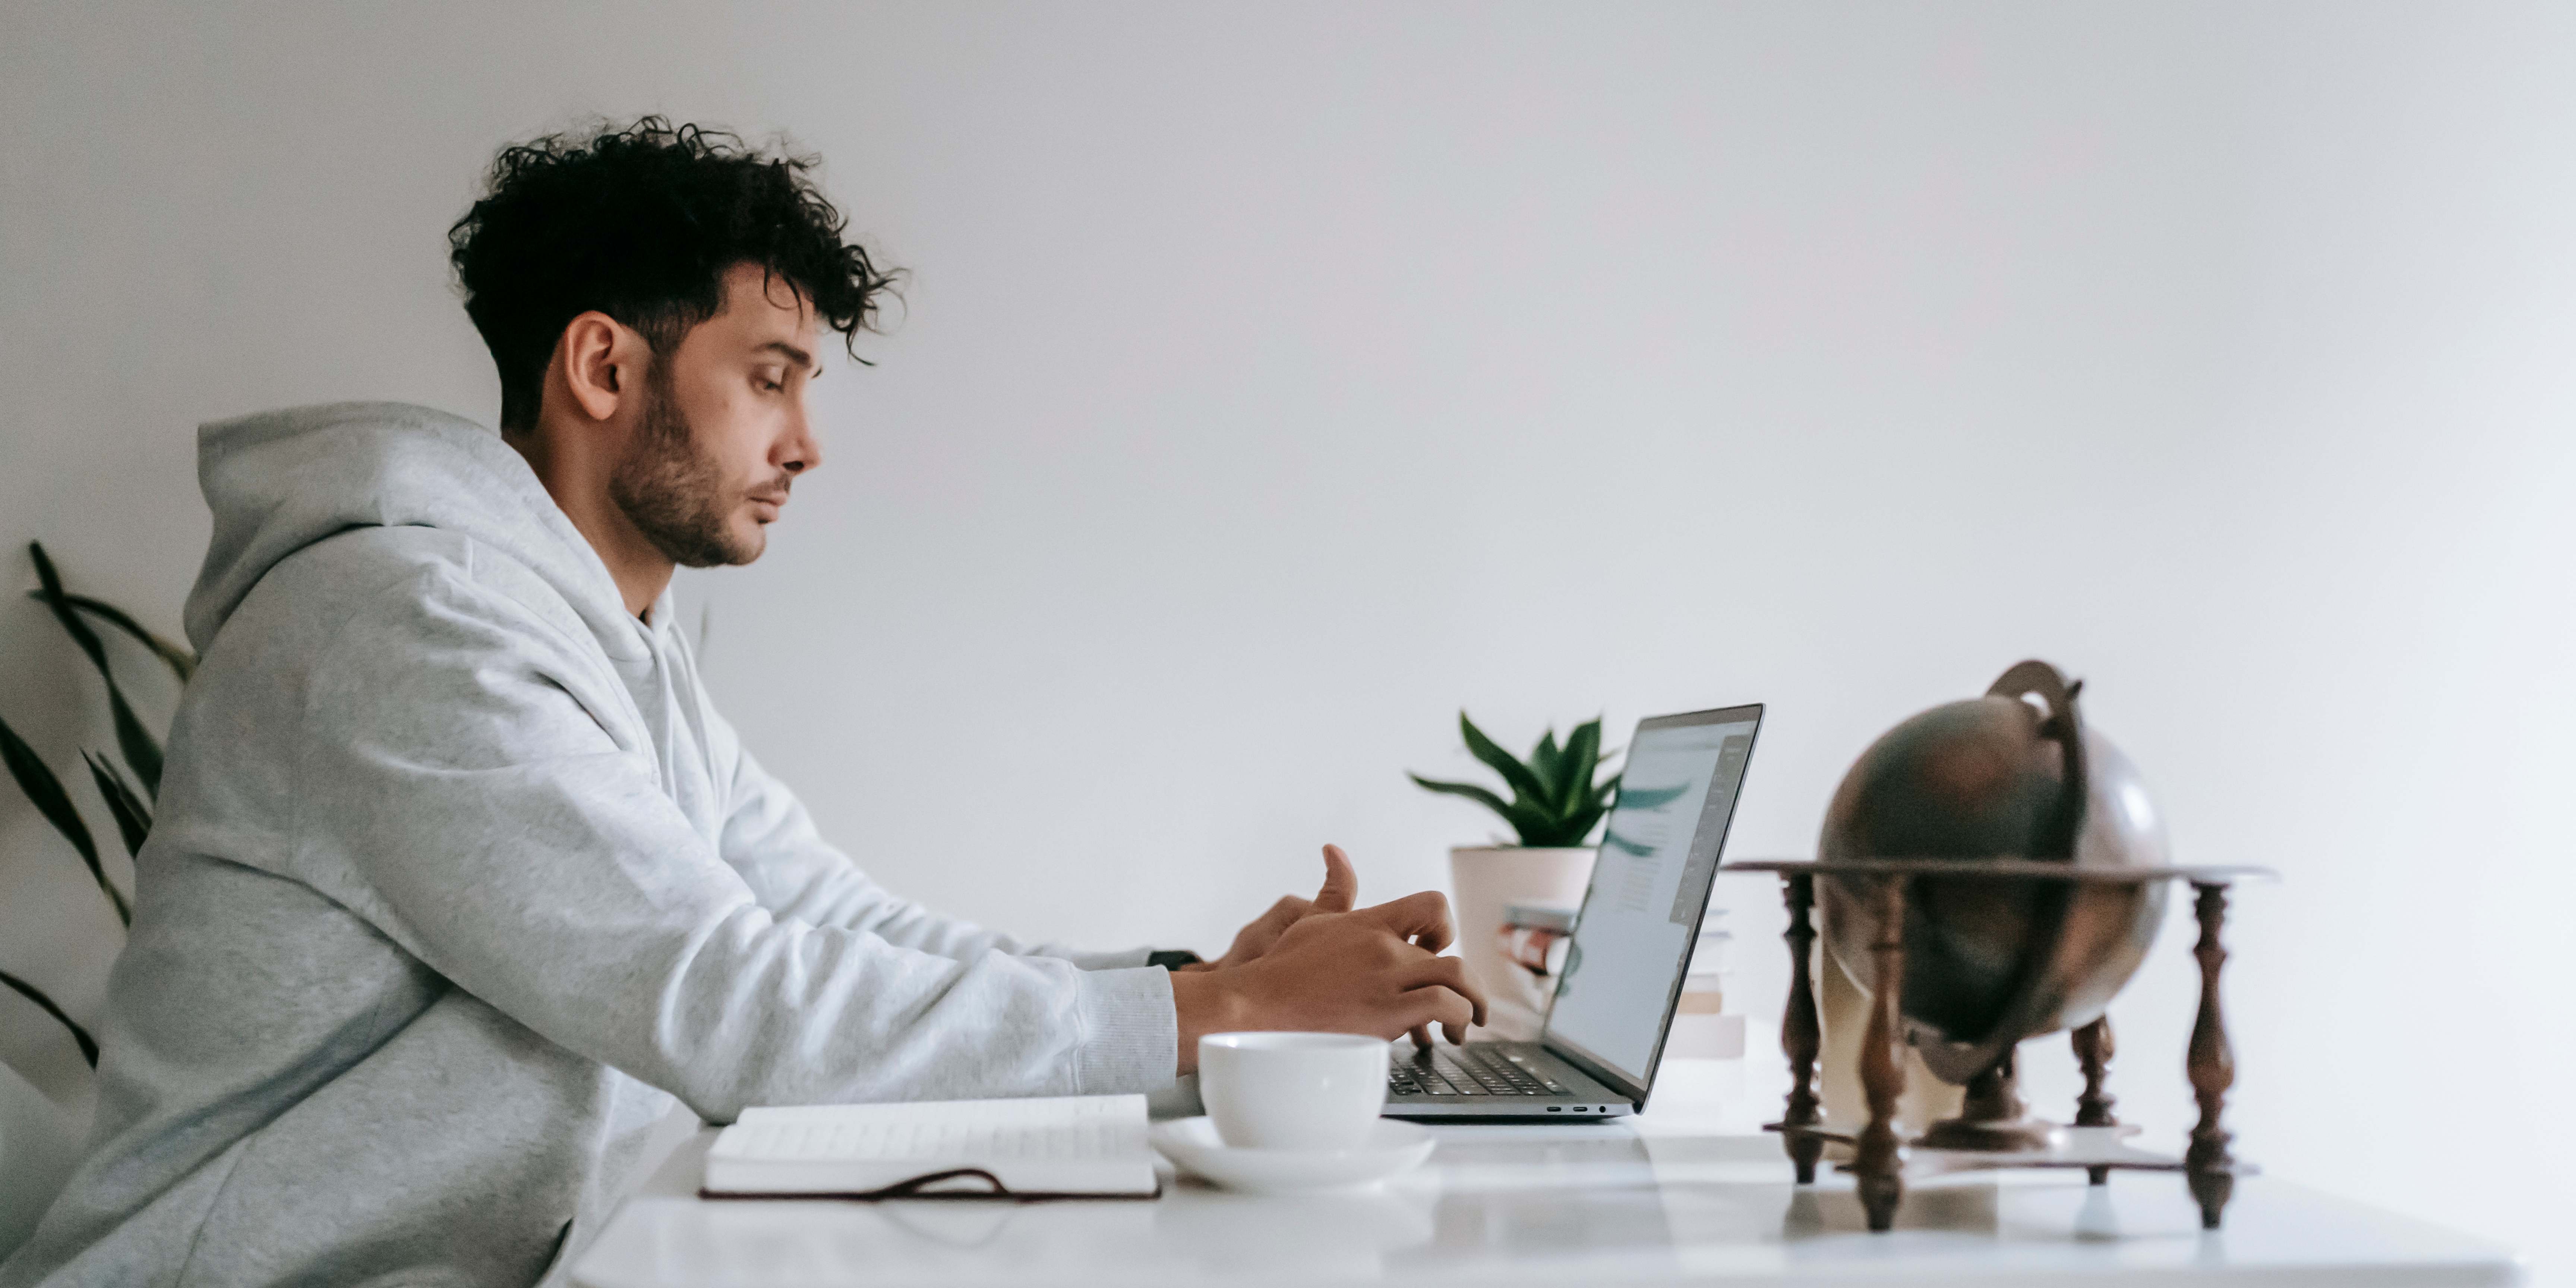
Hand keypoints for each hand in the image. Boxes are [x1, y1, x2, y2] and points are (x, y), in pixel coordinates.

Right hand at [1169, 861, 1484, 1073]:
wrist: (1253, 1007)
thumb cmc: (1278, 971)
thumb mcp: (1309, 920)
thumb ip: (1333, 889)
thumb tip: (1334, 850)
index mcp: (1368, 923)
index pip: (1431, 905)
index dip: (1444, 929)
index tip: (1437, 950)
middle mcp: (1382, 947)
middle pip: (1448, 952)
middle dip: (1463, 980)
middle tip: (1463, 999)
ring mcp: (1386, 980)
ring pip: (1457, 978)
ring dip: (1472, 1003)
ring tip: (1468, 1023)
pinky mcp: (1385, 1015)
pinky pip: (1443, 1007)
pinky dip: (1456, 1020)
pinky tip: (1448, 1036)